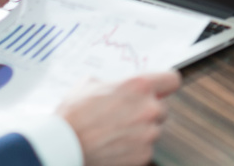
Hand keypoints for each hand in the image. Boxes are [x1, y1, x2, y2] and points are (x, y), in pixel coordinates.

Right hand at [58, 71, 181, 165]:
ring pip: (154, 130)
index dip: (164, 86)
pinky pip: (146, 149)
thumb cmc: (72, 116)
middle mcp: (150, 108)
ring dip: (141, 132)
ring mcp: (149, 133)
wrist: (61, 147)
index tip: (159, 90)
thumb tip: (114, 85)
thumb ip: (111, 83)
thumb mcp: (89, 85)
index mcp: (140, 86)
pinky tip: (114, 147)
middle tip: (125, 117)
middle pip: (163, 108)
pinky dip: (134, 150)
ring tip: (115, 134)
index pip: (172, 80)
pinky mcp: (144, 154)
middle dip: (147, 112)